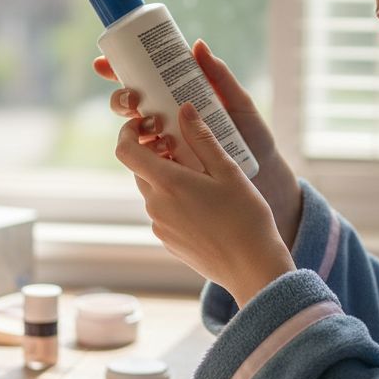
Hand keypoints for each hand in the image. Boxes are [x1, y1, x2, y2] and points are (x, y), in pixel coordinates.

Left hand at [94, 39, 303, 248]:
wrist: (252, 268)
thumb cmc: (245, 217)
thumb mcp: (228, 171)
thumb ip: (202, 138)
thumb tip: (184, 109)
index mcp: (167, 183)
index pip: (126, 151)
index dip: (128, 133)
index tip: (145, 124)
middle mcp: (156, 205)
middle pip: (140, 170)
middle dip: (155, 154)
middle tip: (183, 145)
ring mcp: (160, 226)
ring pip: (153, 191)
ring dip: (167, 178)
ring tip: (200, 176)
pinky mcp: (168, 242)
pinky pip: (163, 212)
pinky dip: (174, 200)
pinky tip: (204, 204)